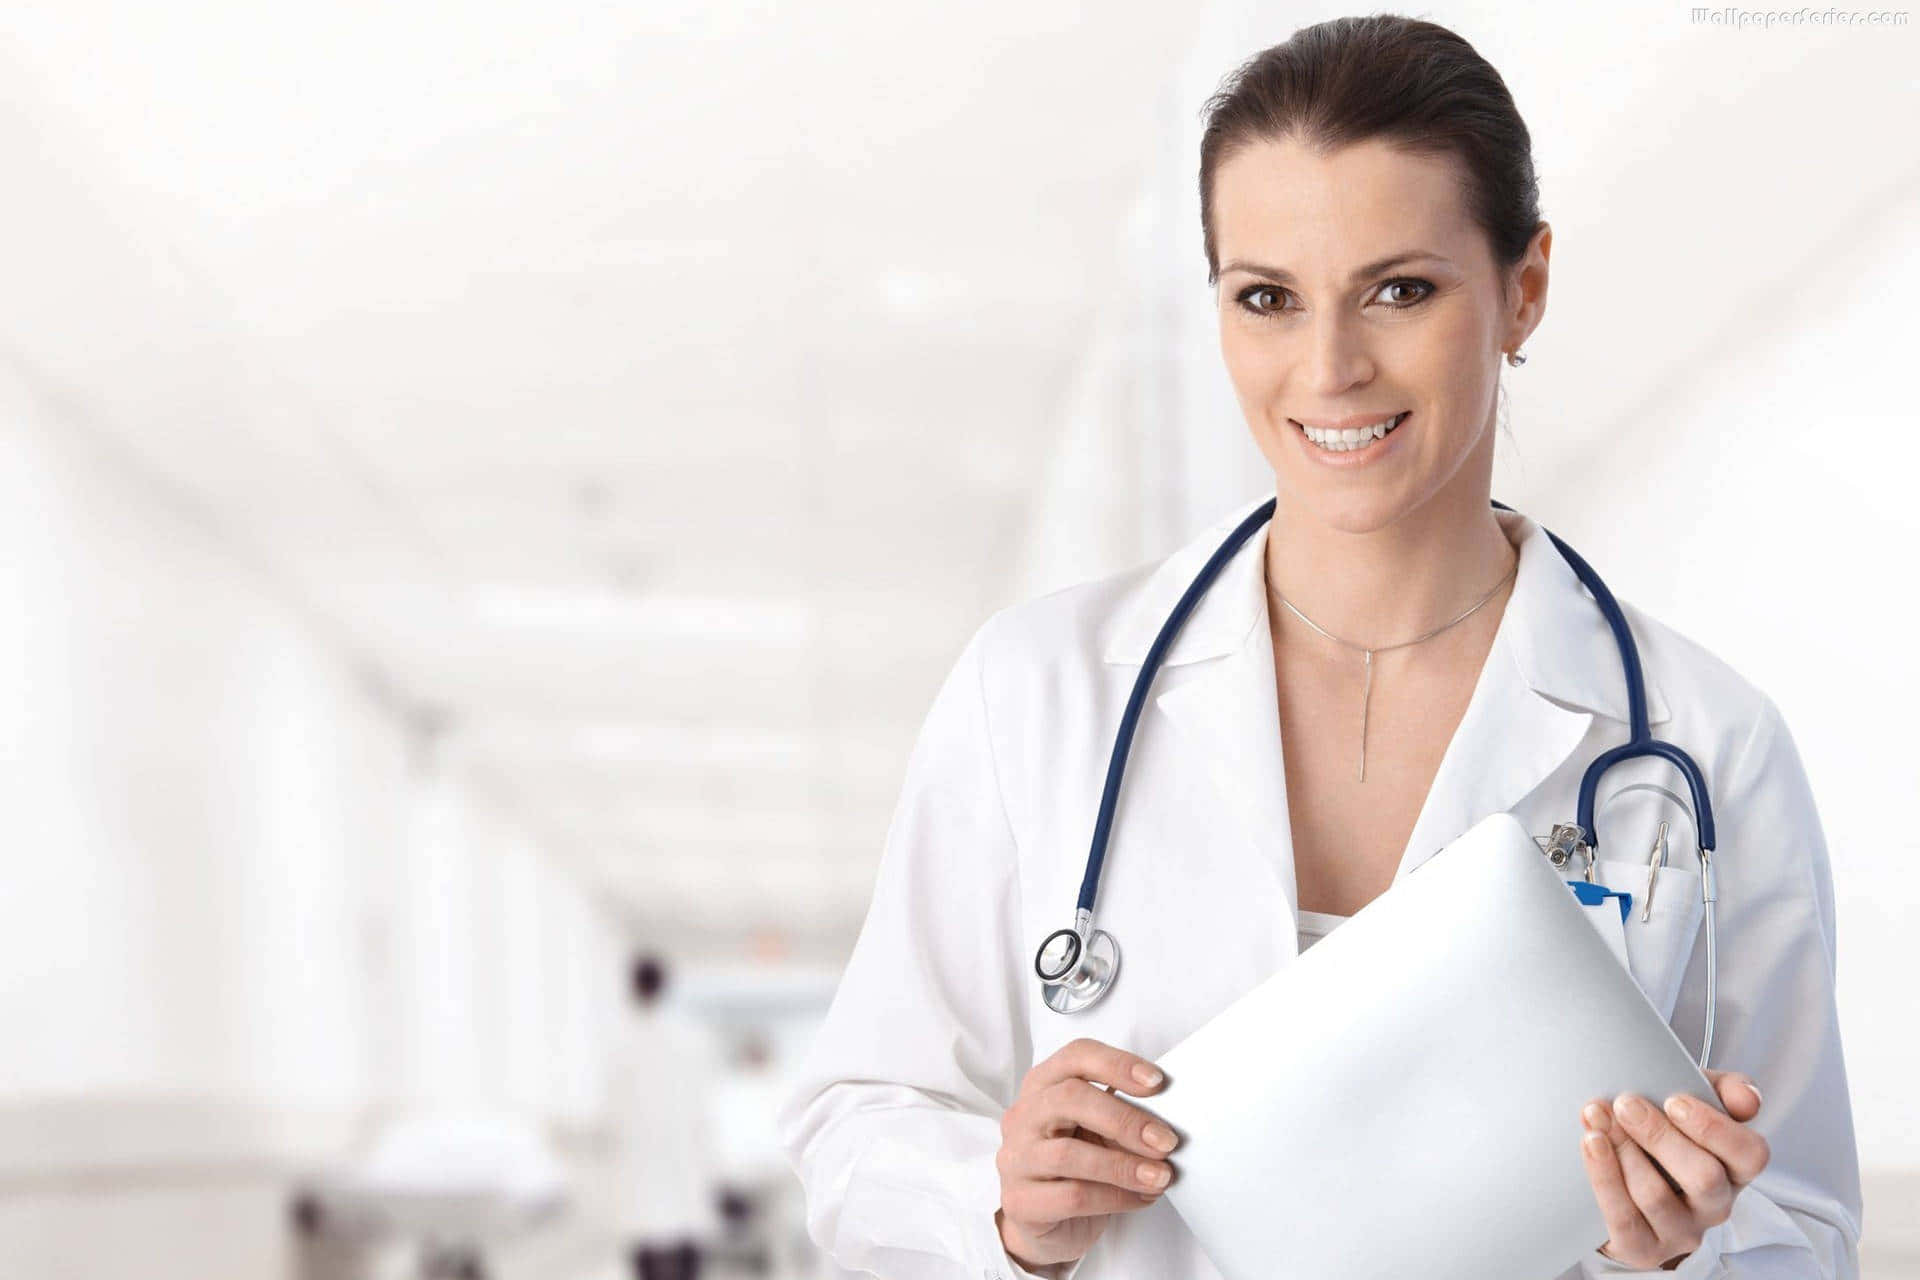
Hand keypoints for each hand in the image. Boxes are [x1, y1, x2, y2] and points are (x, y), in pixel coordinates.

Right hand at [994, 1037, 1178, 1270]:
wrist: (1051, 1226)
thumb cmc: (1078, 1169)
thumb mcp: (1099, 1132)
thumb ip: (1122, 1117)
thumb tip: (1166, 1119)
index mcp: (1043, 1085)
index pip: (1076, 1056)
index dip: (1117, 1064)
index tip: (1157, 1082)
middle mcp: (1023, 1115)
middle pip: (1069, 1099)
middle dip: (1125, 1119)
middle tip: (1165, 1141)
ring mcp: (1016, 1158)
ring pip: (1068, 1154)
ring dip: (1123, 1165)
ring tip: (1160, 1177)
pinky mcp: (1021, 1201)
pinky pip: (1072, 1197)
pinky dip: (1115, 1197)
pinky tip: (1140, 1198)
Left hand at [1579, 1068, 1769, 1269]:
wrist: (1625, 1191)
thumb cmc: (1664, 1140)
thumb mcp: (1695, 1106)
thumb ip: (1724, 1091)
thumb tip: (1747, 1097)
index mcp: (1735, 1170)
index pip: (1750, 1155)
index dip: (1714, 1128)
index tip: (1674, 1100)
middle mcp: (1715, 1206)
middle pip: (1703, 1178)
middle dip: (1660, 1136)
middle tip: (1625, 1103)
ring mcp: (1680, 1232)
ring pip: (1656, 1196)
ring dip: (1622, 1150)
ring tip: (1596, 1115)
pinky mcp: (1643, 1248)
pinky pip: (1623, 1217)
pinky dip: (1603, 1176)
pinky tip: (1591, 1144)